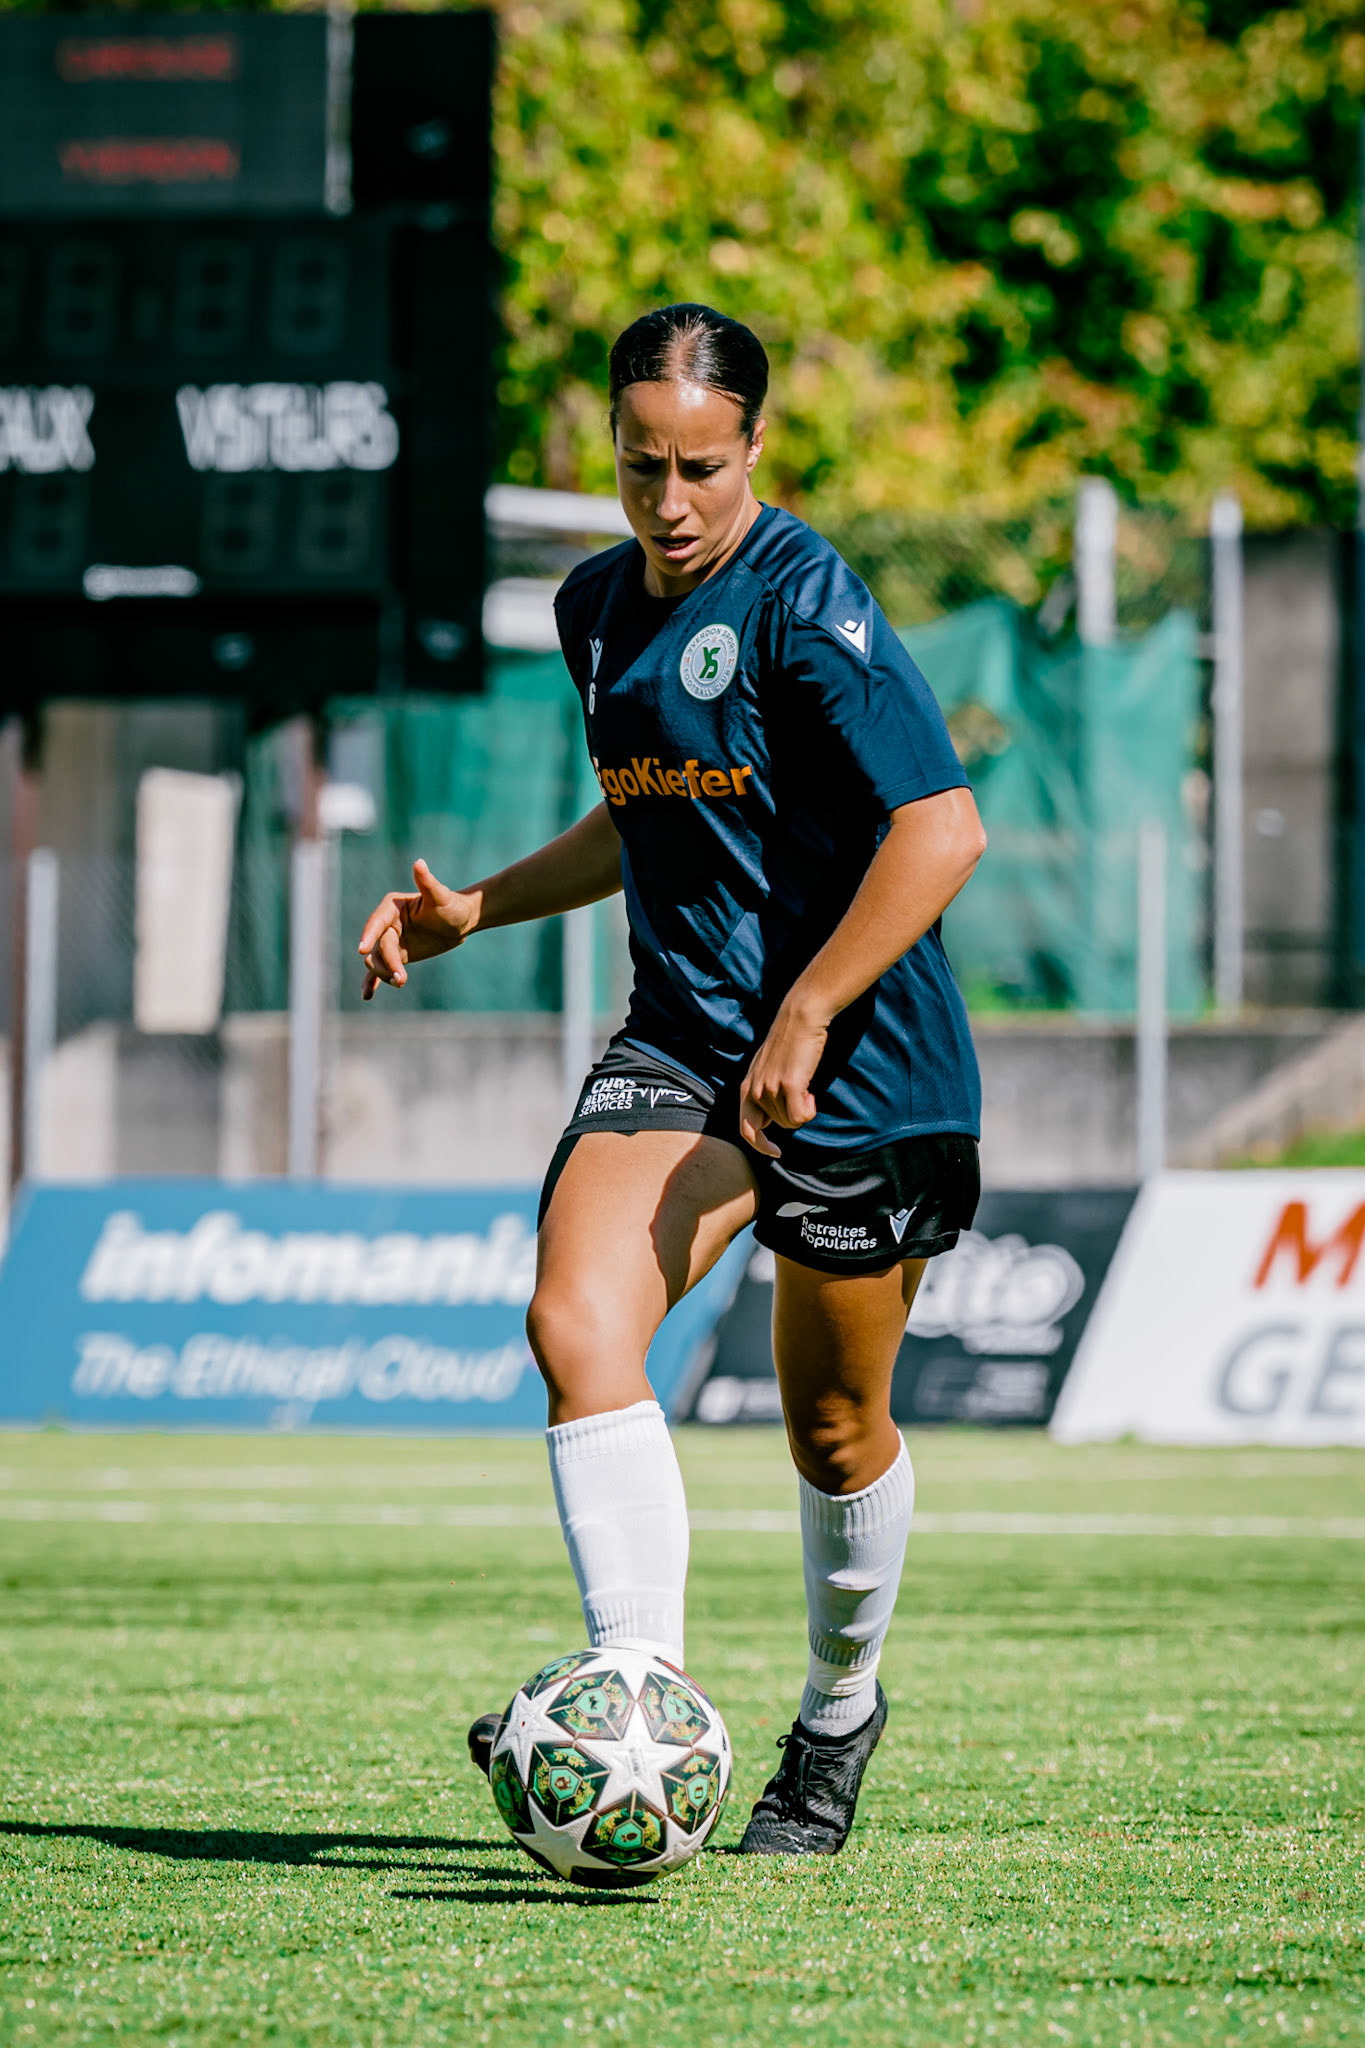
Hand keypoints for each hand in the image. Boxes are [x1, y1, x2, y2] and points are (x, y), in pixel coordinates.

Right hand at [357, 859, 474, 998]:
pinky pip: (380, 969)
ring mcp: (390, 941)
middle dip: (386, 962)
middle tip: (401, 978)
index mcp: (391, 906)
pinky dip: (373, 981)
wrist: (460, 921)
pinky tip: (367, 995)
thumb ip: (427, 882)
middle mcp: (386, 924)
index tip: (362, 950)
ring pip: (378, 960)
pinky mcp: (396, 956)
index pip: (376, 923)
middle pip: (378, 947)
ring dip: (384, 974)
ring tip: (401, 982)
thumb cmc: (451, 905)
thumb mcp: (440, 896)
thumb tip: (419, 863)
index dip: (368, 935)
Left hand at [738, 1002, 827, 1157]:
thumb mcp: (767, 1069)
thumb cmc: (789, 1043)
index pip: (746, 1129)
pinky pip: (801, 1117)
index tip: (776, 1152)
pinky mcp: (788, 1086)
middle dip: (793, 1116)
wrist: (800, 1019)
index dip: (760, 1145)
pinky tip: (811, 1094)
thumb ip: (764, 1093)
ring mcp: (770, 1089)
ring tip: (805, 1087)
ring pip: (791, 1123)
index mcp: (746, 1088)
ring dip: (803, 1110)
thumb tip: (770, 1123)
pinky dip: (809, 1110)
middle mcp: (754, 1091)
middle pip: (777, 1127)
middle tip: (803, 1097)